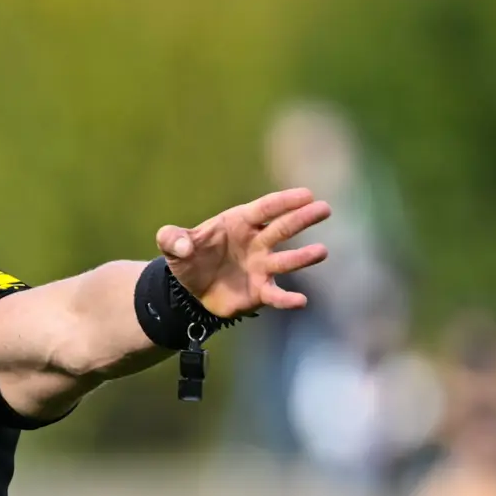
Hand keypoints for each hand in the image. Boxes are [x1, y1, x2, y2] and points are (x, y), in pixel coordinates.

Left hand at [157, 189, 330, 318]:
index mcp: (239, 222)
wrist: (189, 290)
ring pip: (286, 260)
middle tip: (324, 209)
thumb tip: (182, 247)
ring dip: (303, 257)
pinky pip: (276, 295)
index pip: (265, 208)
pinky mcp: (260, 291)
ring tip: (322, 252)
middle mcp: (256, 242)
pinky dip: (287, 299)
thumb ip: (172, 238)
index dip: (284, 201)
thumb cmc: (187, 258)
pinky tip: (301, 301)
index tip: (306, 194)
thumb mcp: (171, 244)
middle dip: (302, 218)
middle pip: (282, 229)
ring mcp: (261, 267)